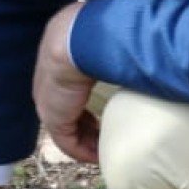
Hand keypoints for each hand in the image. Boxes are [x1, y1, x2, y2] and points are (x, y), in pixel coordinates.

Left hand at [33, 2, 98, 163]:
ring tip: (105, 149)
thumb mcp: (103, 38)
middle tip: (106, 134)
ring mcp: (48, 101)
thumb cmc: (99, 32)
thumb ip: (114, 46)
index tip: (104, 110)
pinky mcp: (54, 118)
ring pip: (67, 127)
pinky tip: (99, 156)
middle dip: (86, 123)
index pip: (69, 86)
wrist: (77, 38)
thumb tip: (141, 45)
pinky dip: (84, 151)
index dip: (87, 100)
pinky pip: (68, 142)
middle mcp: (47, 80)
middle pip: (67, 108)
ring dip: (87, 140)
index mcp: (57, 56)